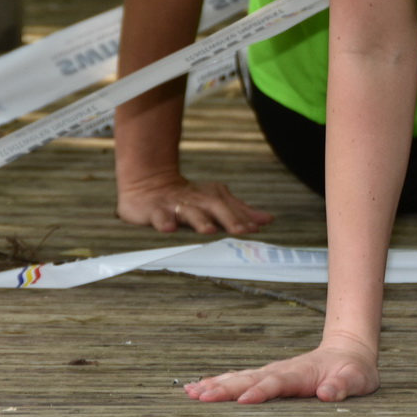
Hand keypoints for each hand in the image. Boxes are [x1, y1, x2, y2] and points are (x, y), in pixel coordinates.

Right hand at [116, 171, 271, 234]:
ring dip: (199, 221)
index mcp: (212, 197)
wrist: (148, 185)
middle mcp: (196, 200)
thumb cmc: (188, 199)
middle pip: (215, 207)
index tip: (256, 229)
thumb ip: (241, 212)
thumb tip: (268, 220)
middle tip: (240, 231)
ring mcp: (175, 205)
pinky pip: (159, 217)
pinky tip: (169, 228)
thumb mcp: (215, 202)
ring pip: (189, 212)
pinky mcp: (155, 211)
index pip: (231, 208)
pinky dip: (164, 222)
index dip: (243, 219)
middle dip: (229, 219)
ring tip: (208, 230)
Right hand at [185, 336, 378, 403]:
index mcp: (301, 374)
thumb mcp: (357, 379)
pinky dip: (218, 382)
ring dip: (216, 385)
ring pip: (239, 377)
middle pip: (249, 379)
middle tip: (200, 396)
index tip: (243, 400)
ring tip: (190, 392)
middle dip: (225, 389)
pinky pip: (239, 379)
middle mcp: (281, 370)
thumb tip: (328, 393)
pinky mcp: (266, 376)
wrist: (348, 350)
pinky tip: (198, 388)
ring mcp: (271, 372)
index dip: (260, 391)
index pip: (277, 383)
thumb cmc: (354, 370)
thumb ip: (343, 385)